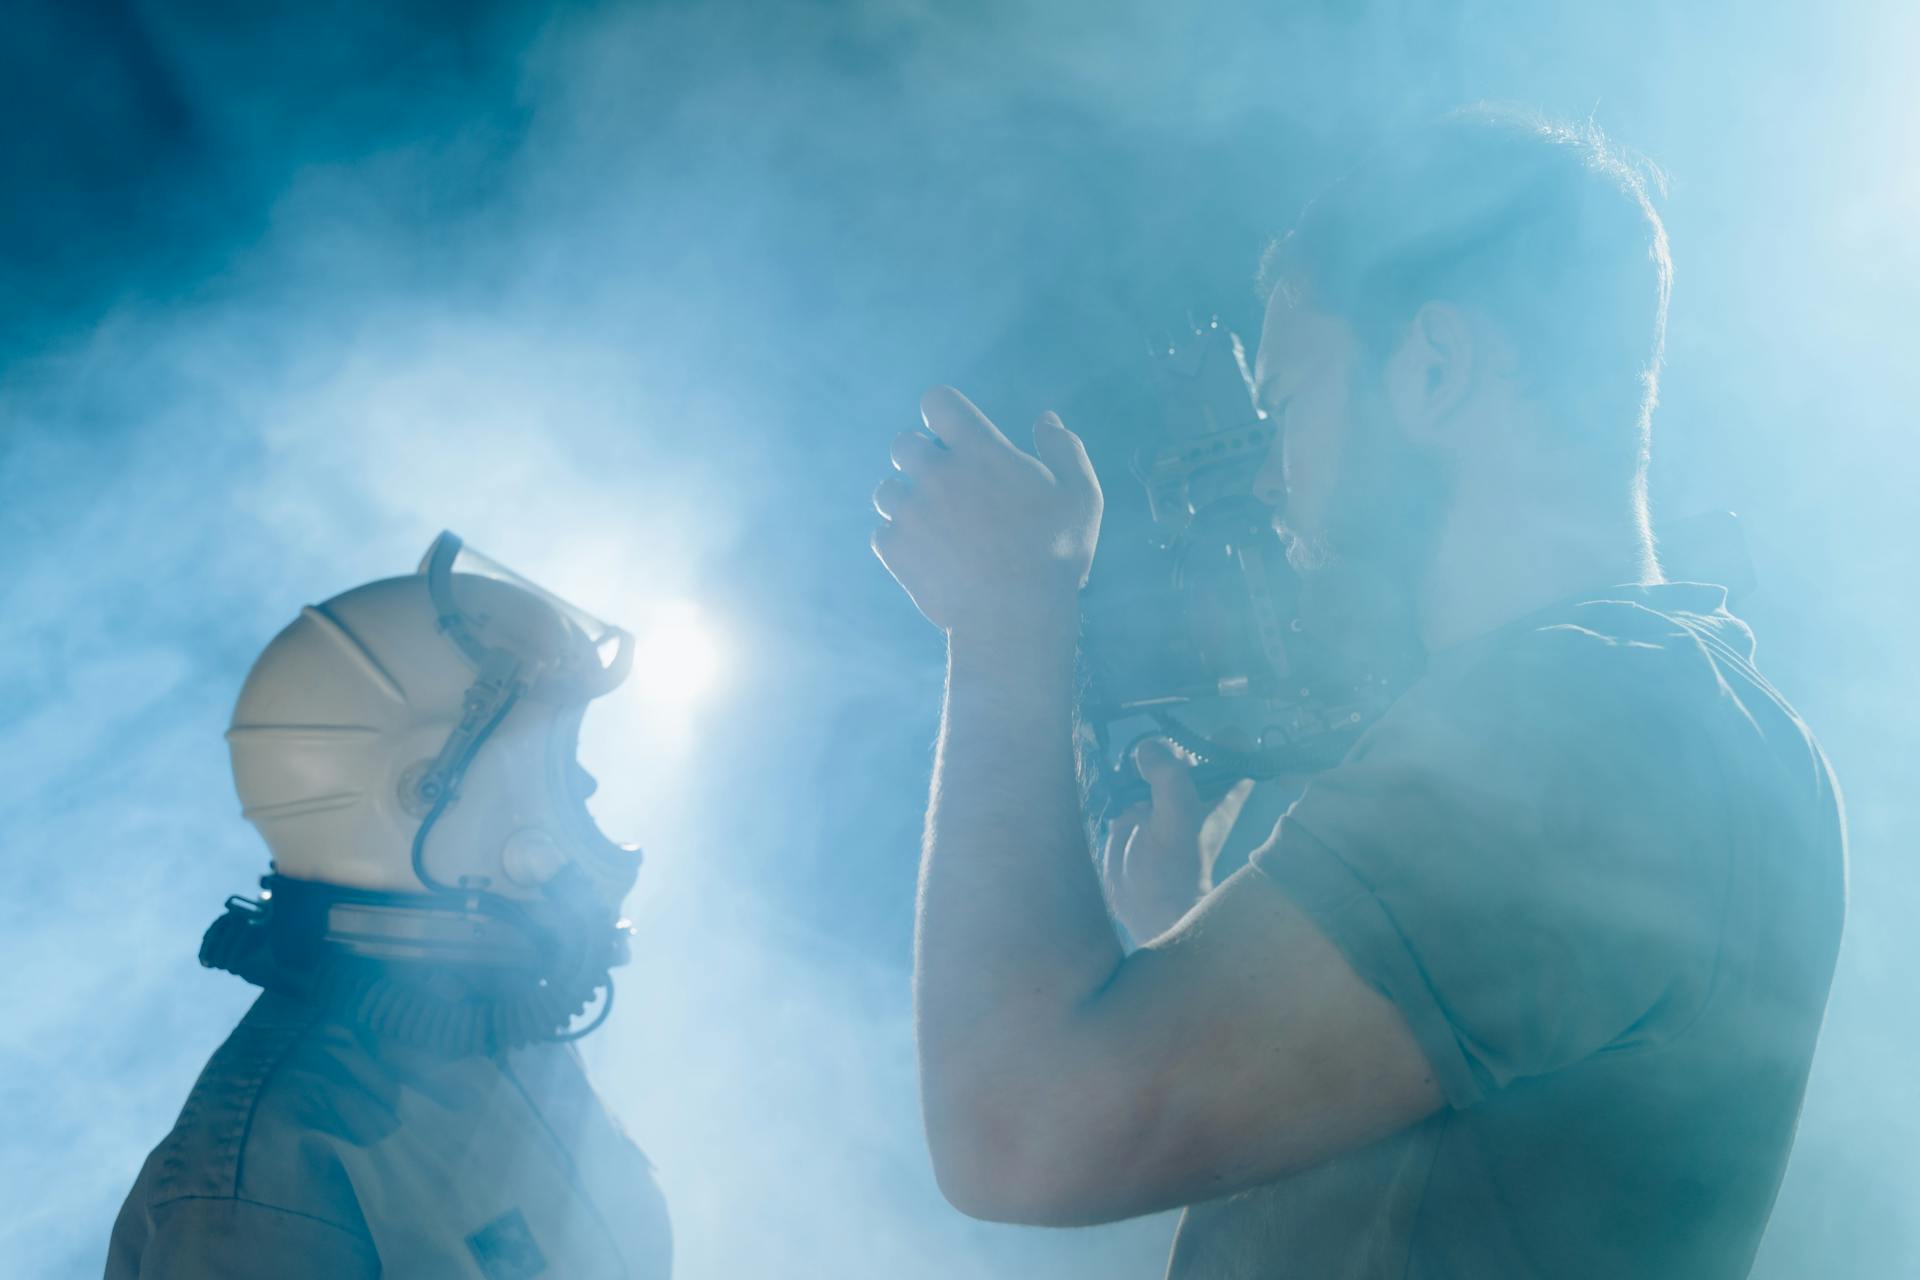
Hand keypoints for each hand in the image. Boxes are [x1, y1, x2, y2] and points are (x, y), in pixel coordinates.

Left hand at [871, 386, 1102, 635]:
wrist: (1014, 616)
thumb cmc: (1055, 555)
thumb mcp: (1080, 496)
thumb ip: (1064, 449)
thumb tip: (1046, 419)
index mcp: (979, 450)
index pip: (938, 401)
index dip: (943, 412)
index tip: (954, 433)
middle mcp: (937, 473)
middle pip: (903, 443)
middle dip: (922, 458)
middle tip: (949, 488)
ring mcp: (911, 511)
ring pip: (886, 489)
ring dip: (906, 500)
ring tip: (937, 526)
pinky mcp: (894, 549)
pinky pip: (882, 533)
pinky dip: (900, 541)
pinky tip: (929, 555)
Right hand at [1099, 739, 1253, 943]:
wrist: (1146, 904)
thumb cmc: (1176, 863)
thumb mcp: (1179, 813)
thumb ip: (1168, 773)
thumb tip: (1146, 747)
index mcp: (1219, 790)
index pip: (1232, 750)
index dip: (1224, 736)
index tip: (1200, 732)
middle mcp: (1193, 789)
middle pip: (1183, 748)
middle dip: (1165, 746)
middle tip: (1149, 758)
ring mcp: (1161, 798)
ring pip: (1152, 760)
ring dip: (1138, 759)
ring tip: (1129, 772)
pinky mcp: (1134, 808)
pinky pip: (1127, 779)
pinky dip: (1118, 774)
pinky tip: (1113, 779)